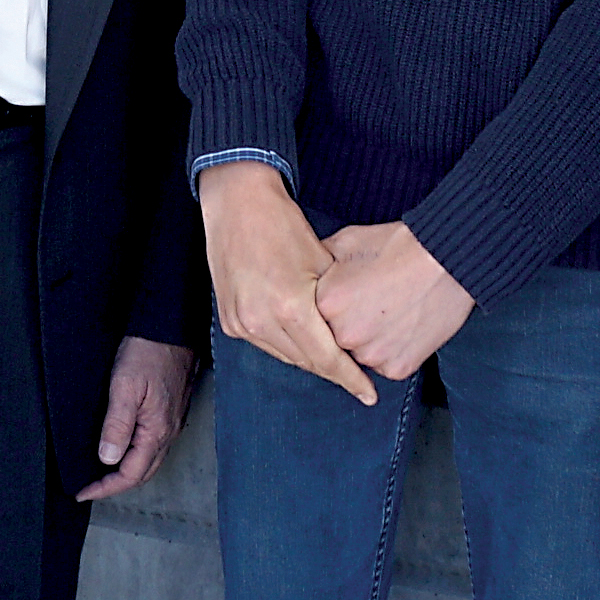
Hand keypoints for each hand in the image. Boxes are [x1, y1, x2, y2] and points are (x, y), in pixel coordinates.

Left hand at [78, 337, 194, 502]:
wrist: (171, 326)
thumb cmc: (148, 352)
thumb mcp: (125, 387)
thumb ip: (117, 425)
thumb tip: (107, 458)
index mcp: (157, 430)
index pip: (131, 474)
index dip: (106, 487)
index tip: (83, 492)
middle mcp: (168, 430)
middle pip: (143, 472)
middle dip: (116, 484)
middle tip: (91, 487)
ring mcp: (172, 421)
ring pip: (149, 459)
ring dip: (127, 470)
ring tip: (103, 472)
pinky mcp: (171, 410)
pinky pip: (154, 443)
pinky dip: (136, 453)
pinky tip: (123, 446)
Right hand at [200, 164, 368, 403]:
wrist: (238, 205)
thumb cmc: (283, 225)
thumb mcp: (324, 262)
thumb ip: (339, 304)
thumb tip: (359, 332)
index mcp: (290, 308)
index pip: (328, 359)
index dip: (351, 379)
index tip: (369, 394)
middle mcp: (261, 321)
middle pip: (307, 362)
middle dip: (333, 368)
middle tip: (357, 372)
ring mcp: (242, 323)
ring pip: (286, 356)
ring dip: (309, 356)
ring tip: (332, 353)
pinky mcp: (230, 321)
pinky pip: (265, 344)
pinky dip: (286, 344)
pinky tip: (301, 335)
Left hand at [318, 222, 474, 381]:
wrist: (447, 260)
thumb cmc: (399, 246)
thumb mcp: (347, 241)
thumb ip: (318, 261)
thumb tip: (303, 270)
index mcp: (326, 303)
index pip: (314, 315)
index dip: (333, 305)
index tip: (349, 295)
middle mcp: (344, 334)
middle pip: (336, 338)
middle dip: (350, 324)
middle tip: (372, 302)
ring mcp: (372, 355)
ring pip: (361, 355)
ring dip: (370, 340)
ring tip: (390, 312)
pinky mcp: (397, 368)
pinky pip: (386, 365)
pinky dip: (393, 350)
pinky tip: (404, 325)